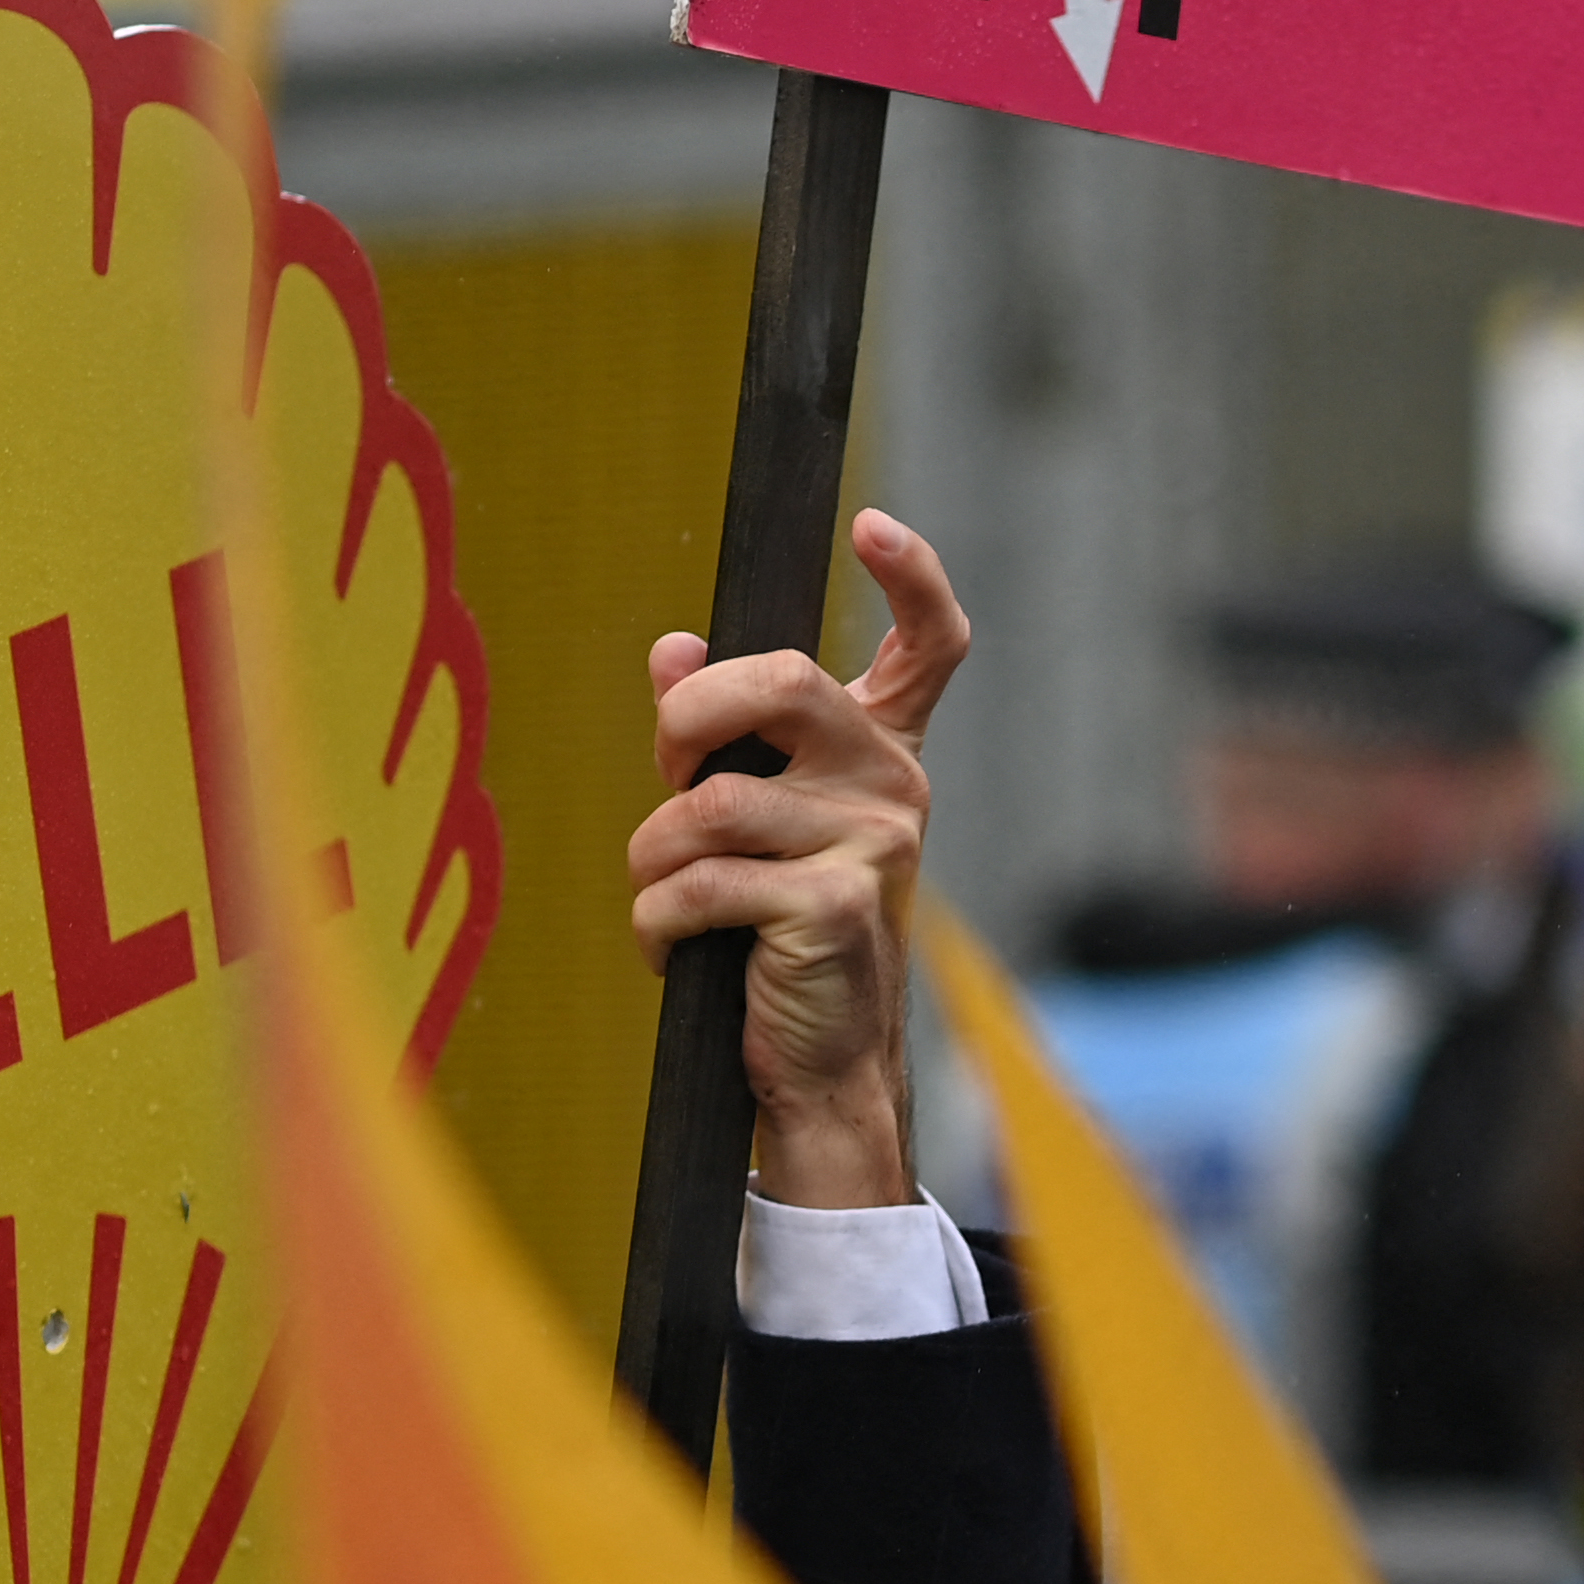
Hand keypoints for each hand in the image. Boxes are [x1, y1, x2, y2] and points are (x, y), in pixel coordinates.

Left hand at [629, 509, 975, 1210]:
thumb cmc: (779, 932)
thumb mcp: (751, 822)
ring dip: (652, 861)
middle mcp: (891, 782)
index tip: (872, 526)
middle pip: (776, 680)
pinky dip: (659, 923)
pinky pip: (697, 881)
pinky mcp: (830, 906)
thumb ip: (718, 736)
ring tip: (670, 904)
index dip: (911, 573)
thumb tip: (669, 650)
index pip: (930, 645)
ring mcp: (871, 843)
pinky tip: (678, 951)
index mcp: (881, 750)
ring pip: (706, 805)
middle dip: (685, 722)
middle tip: (669, 777)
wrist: (821, 1058)